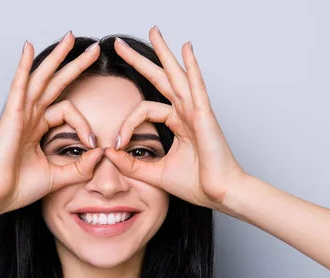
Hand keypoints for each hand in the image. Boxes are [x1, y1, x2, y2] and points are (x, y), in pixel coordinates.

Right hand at [0, 33, 103, 219]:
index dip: (84, 125)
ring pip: (42, 78)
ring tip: (70, 38)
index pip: (68, 112)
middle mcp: (29, 117)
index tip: (92, 144)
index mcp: (38, 129)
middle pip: (55, 83)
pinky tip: (28, 48)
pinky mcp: (11, 116)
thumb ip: (80, 167)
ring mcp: (20, 114)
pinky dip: (23, 66)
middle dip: (74, 65)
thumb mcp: (59, 176)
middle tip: (94, 50)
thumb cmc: (19, 188)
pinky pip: (20, 86)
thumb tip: (101, 153)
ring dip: (57, 57)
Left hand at [105, 27, 247, 211]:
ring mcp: (196, 111)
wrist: (220, 193)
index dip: (127, 124)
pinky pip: (196, 87)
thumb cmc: (197, 184)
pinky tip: (186, 47)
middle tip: (118, 45)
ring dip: (163, 52)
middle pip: (159, 79)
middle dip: (139, 60)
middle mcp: (186, 112)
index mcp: (177, 124)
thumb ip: (131, 165)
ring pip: (176, 75)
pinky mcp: (205, 115)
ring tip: (153, 31)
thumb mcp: (154, 173)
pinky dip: (192, 66)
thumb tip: (109, 153)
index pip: (144, 110)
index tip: (116, 144)